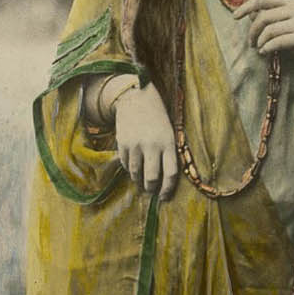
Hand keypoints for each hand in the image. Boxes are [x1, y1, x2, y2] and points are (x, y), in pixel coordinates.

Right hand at [113, 82, 178, 198]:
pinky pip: (125, 164)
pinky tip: (133, 167)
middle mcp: (152, 145)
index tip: (164, 197)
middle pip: (152, 178)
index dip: (167, 189)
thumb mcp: (169, 132)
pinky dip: (129, 169)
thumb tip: (163, 179)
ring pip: (136, 173)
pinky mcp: (123, 143)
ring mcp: (136, 145)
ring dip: (138, 181)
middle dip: (151, 189)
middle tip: (151, 192)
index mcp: (169, 143)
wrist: (136, 97)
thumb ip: (168, 153)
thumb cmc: (157, 116)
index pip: (171, 173)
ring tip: (141, 183)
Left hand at [233, 0, 293, 72]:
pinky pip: (279, 41)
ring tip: (259, 49)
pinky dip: (268, 47)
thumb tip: (250, 14)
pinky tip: (265, 52)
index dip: (247, 6)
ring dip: (260, 41)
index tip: (234, 17)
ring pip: (270, 29)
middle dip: (252, 31)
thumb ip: (267, 18)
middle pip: (264, 16)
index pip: (263, 0)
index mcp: (289, 3)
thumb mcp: (280, 27)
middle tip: (250, 44)